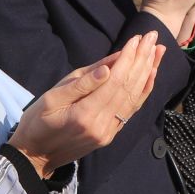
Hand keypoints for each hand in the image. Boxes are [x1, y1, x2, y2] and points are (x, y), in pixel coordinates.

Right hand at [8, 33, 165, 174]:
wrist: (35, 156)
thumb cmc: (37, 122)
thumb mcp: (51, 98)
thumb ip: (82, 84)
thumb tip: (108, 67)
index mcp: (84, 114)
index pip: (114, 81)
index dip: (128, 58)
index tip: (138, 38)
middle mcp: (102, 125)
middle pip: (128, 88)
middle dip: (143, 60)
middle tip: (153, 37)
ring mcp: (108, 132)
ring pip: (134, 98)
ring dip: (148, 73)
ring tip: (159, 51)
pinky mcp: (111, 135)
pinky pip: (131, 110)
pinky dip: (143, 91)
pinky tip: (151, 75)